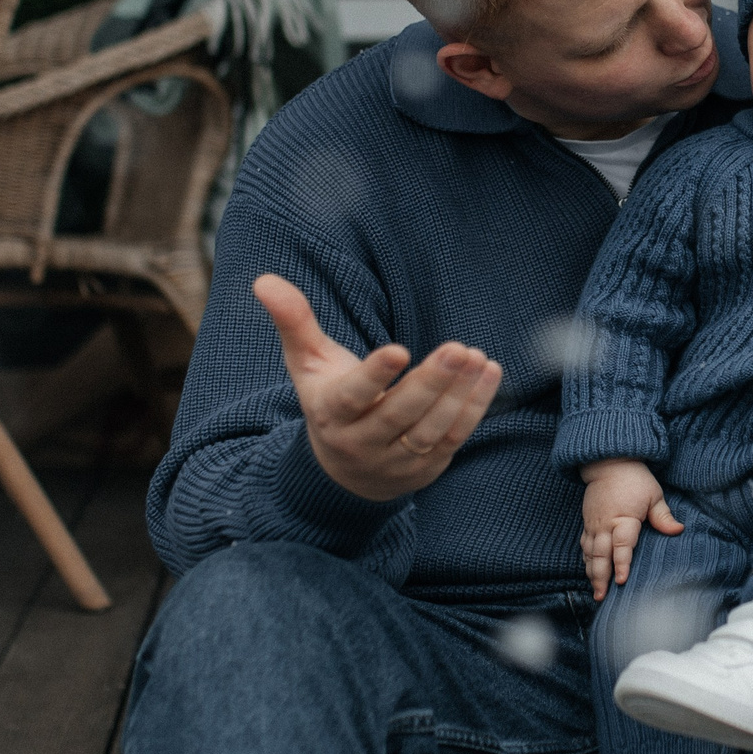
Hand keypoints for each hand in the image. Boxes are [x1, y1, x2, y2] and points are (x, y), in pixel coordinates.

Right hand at [255, 273, 501, 504]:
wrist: (344, 474)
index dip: (375, 376)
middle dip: (431, 382)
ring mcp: (396, 460)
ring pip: (432, 429)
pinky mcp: (426, 468)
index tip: (400, 349)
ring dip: (459, 393)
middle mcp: (362, 442)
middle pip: (400, 414)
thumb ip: (294, 322)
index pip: (352, 396)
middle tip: (458, 348)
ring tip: (477, 357)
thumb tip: (264, 279)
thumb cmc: (328, 400)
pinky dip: (474, 406)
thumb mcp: (308, 364)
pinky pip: (454, 437)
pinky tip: (489, 372)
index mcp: (331, 414)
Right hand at [580, 458, 681, 598]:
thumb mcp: (654, 494)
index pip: (622, 545)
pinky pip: (584, 545)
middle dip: (601, 577)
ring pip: (590, 553)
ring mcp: (594, 524)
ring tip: (596, 591)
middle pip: (600, 555)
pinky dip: (586, 560)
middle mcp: (605, 524)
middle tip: (602, 596)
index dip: (622, 564)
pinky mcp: (588, 523)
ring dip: (591, 573)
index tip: (622, 580)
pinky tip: (590, 572)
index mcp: (623, 518)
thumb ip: (663, 516)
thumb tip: (678, 530)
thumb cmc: (635, 479)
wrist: (610, 463)